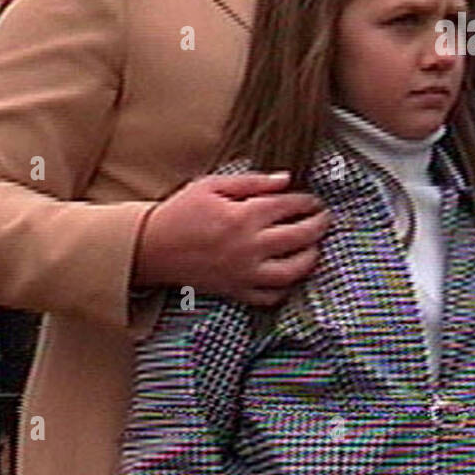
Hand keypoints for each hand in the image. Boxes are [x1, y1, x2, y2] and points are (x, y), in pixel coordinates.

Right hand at [134, 172, 329, 306]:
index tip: (314, 200)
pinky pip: (270, 296)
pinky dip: (285, 287)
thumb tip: (286, 179)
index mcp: (243, 216)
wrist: (150, 247)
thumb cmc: (180, 213)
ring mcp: (244, 273)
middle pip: (300, 236)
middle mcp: (249, 247)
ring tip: (314, 246)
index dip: (307, 201)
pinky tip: (290, 274)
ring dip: (310, 258)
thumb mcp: (213, 185)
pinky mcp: (236, 291)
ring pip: (293, 271)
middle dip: (318, 225)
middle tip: (324, 219)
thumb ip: (253, 181)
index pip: (289, 206)